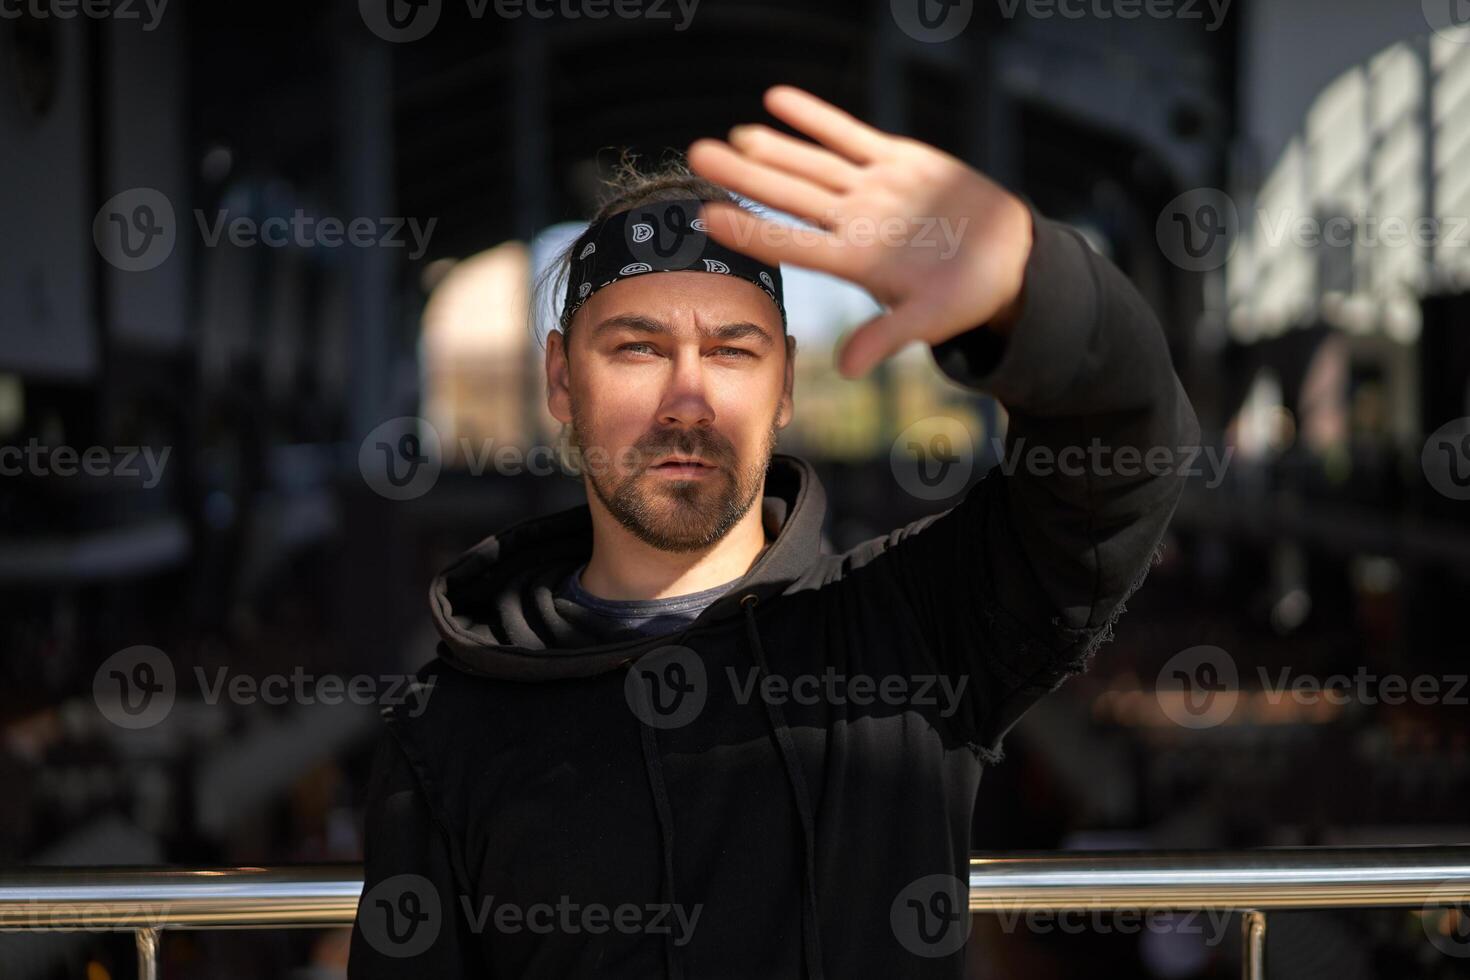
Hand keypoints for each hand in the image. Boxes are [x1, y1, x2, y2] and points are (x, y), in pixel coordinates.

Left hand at [686, 84, 1032, 378]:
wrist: (1008, 257)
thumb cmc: (968, 295)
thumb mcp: (932, 317)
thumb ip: (888, 335)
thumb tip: (848, 371)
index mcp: (857, 261)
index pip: (792, 243)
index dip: (750, 229)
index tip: (707, 216)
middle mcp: (855, 222)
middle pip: (790, 196)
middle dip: (744, 177)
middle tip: (697, 156)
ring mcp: (872, 189)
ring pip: (813, 164)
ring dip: (774, 148)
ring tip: (732, 134)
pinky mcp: (897, 160)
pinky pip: (850, 135)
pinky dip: (816, 117)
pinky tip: (777, 100)